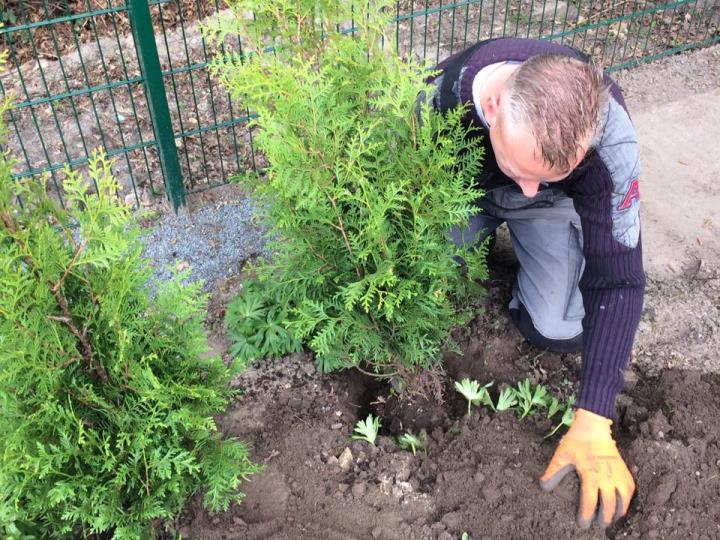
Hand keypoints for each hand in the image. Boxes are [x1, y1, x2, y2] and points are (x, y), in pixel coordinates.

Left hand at [539, 408, 634, 528]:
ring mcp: (618, 473)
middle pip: (609, 504)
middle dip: (605, 518)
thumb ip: (553, 472)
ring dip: (619, 511)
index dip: (587, 515)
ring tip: (613, 518)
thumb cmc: (577, 442)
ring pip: (623, 499)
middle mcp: (607, 476)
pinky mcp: (624, 470)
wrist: (594, 427)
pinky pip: (630, 488)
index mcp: (591, 475)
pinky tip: (622, 504)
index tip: (583, 523)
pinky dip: (628, 499)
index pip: (591, 501)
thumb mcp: (562, 456)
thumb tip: (544, 487)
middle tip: (599, 525)